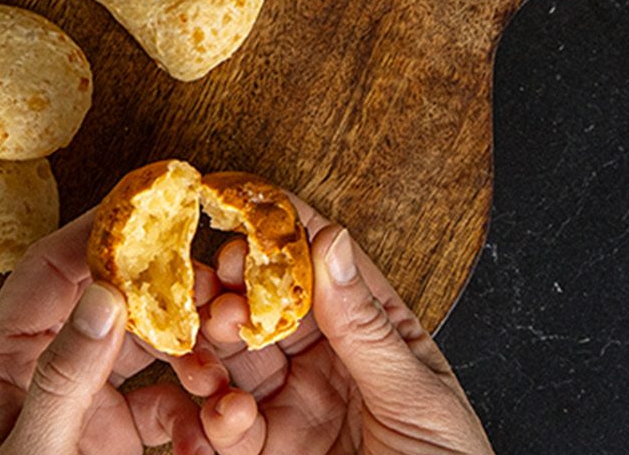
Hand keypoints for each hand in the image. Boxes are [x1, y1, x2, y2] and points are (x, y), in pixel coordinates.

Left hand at [0, 211, 215, 454]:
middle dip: (157, 287)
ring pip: (142, 347)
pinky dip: (194, 405)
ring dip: (187, 346)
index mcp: (0, 363)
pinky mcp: (112, 433)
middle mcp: (41, 371)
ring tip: (222, 343)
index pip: (47, 271)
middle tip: (205, 276)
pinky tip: (214, 416)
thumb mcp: (32, 448)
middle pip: (102, 300)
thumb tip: (103, 296)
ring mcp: (79, 401)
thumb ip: (63, 377)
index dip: (94, 232)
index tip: (144, 206)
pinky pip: (162, 401)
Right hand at [176, 195, 493, 453]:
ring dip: (210, 349)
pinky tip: (227, 418)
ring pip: (231, 363)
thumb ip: (366, 328)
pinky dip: (214, 420)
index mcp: (378, 340)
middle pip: (265, 311)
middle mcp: (327, 369)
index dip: (286, 234)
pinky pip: (223, 429)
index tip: (246, 200)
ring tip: (211, 342)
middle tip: (214, 280)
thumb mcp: (418, 400)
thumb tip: (331, 243)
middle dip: (232, 291)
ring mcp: (291, 413)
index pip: (327, 271)